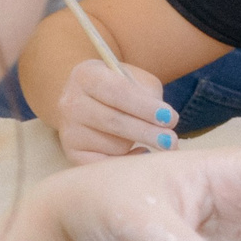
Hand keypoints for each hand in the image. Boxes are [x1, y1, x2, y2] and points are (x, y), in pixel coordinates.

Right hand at [53, 55, 177, 164]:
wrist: (92, 100)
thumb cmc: (121, 89)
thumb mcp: (136, 81)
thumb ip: (149, 95)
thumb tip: (165, 122)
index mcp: (86, 75)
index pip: (117, 91)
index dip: (145, 107)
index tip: (170, 118)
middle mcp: (70, 102)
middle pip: (113, 121)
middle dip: (147, 132)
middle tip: (171, 141)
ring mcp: (69, 129)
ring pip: (111, 144)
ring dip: (137, 143)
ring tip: (151, 138)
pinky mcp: (71, 152)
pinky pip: (102, 164)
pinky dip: (126, 161)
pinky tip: (141, 152)